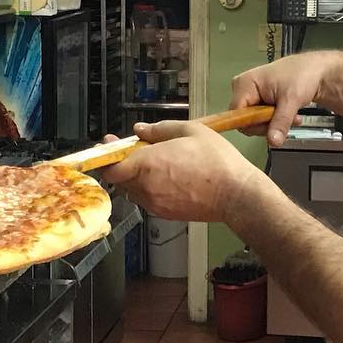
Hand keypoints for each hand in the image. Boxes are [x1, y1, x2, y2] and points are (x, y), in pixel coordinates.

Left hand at [102, 120, 262, 223]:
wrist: (235, 194)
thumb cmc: (216, 161)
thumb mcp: (191, 131)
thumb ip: (160, 129)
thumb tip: (139, 129)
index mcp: (148, 163)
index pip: (110, 168)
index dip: (106, 157)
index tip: (110, 147)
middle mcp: (146, 186)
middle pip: (119, 179)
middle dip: (122, 164)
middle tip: (135, 151)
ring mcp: (155, 203)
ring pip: (132, 190)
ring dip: (135, 178)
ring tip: (155, 165)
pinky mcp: (165, 214)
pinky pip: (147, 200)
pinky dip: (149, 189)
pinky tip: (167, 178)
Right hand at [229, 51, 339, 147]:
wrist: (316, 70)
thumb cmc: (302, 75)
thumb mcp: (291, 100)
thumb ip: (280, 122)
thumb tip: (273, 141)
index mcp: (244, 84)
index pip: (236, 115)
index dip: (252, 124)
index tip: (270, 126)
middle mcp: (243, 89)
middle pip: (245, 120)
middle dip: (266, 124)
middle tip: (285, 119)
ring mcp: (251, 95)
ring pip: (255, 122)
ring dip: (274, 123)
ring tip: (291, 116)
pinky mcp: (259, 100)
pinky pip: (262, 118)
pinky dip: (277, 120)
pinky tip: (290, 116)